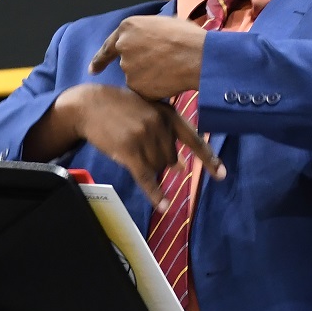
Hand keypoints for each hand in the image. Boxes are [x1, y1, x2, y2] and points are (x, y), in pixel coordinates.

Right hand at [23, 83, 224, 203]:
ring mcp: (145, 138)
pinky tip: (163, 206)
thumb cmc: (120, 108)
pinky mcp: (129, 151)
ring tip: (128, 147)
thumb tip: (181, 167)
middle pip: (171, 159)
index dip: (208, 159)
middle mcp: (160, 125)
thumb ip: (166, 134)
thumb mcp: (148, 111)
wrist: (89, 104)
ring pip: (157, 168)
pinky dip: (155, 193)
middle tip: (137, 144)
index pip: (194, 140)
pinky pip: (146, 177)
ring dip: (146, 166)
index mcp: (168, 114)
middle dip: (157, 159)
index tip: (222, 175)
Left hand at [90, 14, 206, 98]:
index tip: (93, 70)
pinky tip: (170, 81)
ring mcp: (128, 68)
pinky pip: (145, 91)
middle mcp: (122, 47)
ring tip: (171, 68)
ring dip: (149, 77)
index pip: (107, 47)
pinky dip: (155, 89)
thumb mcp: (162, 23)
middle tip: (163, 63)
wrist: (198, 56)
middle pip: (127, 63)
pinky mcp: (137, 86)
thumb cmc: (186, 37)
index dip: (99, 60)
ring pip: (136, 78)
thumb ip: (146, 32)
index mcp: (127, 27)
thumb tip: (146, 40)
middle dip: (141, 66)